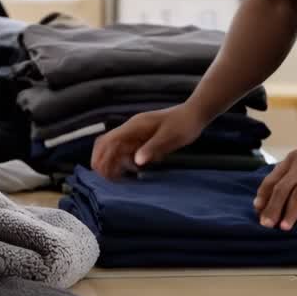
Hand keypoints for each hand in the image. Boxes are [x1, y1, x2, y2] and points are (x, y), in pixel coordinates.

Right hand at [90, 104, 207, 179]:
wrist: (194, 114)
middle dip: (102, 161)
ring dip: (113, 163)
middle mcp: (131, 130)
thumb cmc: (184, 124)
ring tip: (119, 181)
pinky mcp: (142, 139)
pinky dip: (125, 162)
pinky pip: (127, 151)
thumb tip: (137, 162)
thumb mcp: (170, 137)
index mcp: (134, 127)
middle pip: (106, 145)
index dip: (101, 157)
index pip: (108, 141)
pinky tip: (134, 172)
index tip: (102, 173)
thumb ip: (152, 148)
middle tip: (108, 180)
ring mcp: (135, 134)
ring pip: (115, 149)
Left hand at [254, 135, 296, 230]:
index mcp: (291, 160)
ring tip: (284, 228)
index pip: (271, 179)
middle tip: (266, 224)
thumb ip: (289, 171)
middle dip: (272, 208)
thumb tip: (273, 193)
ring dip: (290, 213)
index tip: (257, 209)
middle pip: (282, 189)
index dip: (263, 196)